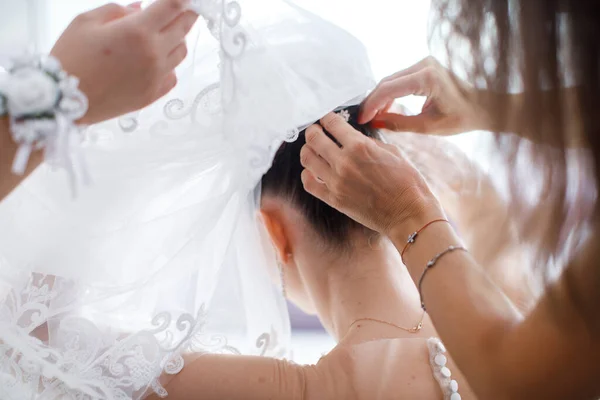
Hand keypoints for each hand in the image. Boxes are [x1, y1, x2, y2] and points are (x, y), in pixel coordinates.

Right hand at [50, 0, 197, 123]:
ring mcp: (156, 76)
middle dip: (186, 15)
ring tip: (162, 34)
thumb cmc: (71, 58)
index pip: (174, 7)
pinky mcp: (153, 94)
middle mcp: (153, 54)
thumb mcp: (86, 21)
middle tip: (183, 10)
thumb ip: (118, 10)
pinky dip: (169, 64)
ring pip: (181, 52)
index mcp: (137, 31)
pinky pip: (173, 75)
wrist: (63, 99)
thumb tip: (140, 9)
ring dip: (177, 39)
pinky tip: (155, 60)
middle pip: (184, 28)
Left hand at [300, 112, 444, 235]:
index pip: (332, 123)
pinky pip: (309, 183)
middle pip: (313, 138)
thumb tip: (352, 138)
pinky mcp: (334, 200)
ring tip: (314, 150)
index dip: (326, 117)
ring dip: (308, 150)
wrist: (408, 213)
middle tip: (316, 131)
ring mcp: (336, 182)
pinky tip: (314, 171)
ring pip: (307, 158)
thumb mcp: (392, 152)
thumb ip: (368, 142)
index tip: (325, 118)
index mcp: (360, 146)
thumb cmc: (406, 182)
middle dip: (313, 131)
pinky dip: (308, 174)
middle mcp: (344, 162)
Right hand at [359, 57, 487, 134]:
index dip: (372, 104)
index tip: (362, 118)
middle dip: (373, 101)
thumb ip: (398, 123)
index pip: (389, 89)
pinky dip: (390, 94)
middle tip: (363, 118)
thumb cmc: (461, 117)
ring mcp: (424, 63)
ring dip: (380, 98)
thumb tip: (375, 122)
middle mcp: (424, 65)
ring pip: (392, 80)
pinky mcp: (424, 67)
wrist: (482, 107)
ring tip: (373, 116)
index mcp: (427, 78)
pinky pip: (400, 80)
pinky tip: (386, 108)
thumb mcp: (428, 126)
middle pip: (387, 82)